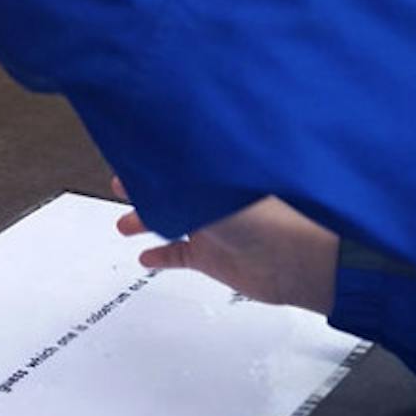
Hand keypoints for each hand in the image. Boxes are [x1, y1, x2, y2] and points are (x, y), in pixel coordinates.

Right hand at [113, 178, 337, 313]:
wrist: (296, 263)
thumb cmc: (267, 218)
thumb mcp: (213, 190)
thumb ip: (178, 177)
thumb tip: (150, 156)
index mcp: (215, 175)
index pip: (178, 162)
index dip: (153, 159)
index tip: (130, 153)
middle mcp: (212, 199)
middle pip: (169, 191)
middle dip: (144, 188)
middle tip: (119, 184)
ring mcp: (212, 229)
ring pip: (169, 223)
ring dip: (145, 222)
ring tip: (124, 225)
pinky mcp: (212, 258)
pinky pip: (179, 255)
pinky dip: (161, 257)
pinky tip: (145, 258)